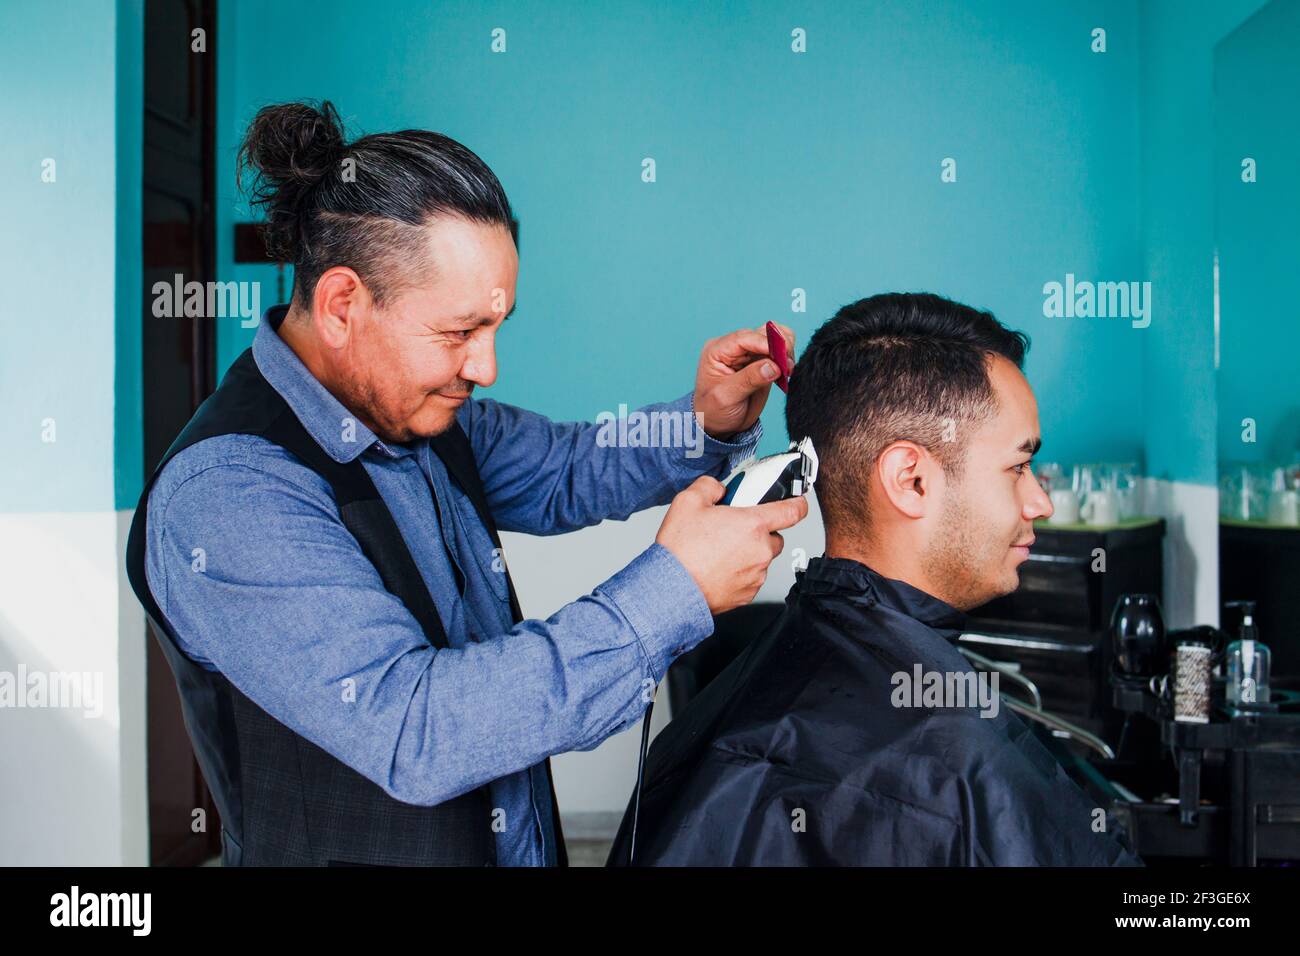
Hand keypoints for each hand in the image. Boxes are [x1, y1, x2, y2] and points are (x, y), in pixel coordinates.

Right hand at [655, 475, 809, 614]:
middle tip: (734, 530)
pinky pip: (751, 578)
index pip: (792, 511)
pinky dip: (740, 573)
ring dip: (748, 553)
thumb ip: (710, 486)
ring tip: (720, 551)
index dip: (797, 504)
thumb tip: (717, 488)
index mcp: (752, 525)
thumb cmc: (680, 550)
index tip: (796, 502)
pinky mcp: (747, 594)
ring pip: (762, 559)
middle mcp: (760, 551)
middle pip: (775, 537)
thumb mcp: (688, 501)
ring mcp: (756, 575)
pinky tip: (718, 568)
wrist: (671, 589)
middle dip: (759, 531)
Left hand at [692, 324, 795, 439]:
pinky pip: (780, 350)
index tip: (782, 354)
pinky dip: (787, 357)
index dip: (765, 343)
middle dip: (779, 346)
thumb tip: (773, 366)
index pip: (744, 337)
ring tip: (787, 370)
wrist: (719, 426)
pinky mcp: (762, 362)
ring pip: (775, 337)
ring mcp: (749, 353)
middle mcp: (734, 347)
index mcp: (718, 350)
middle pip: (763, 333)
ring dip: (786, 349)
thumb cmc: (713, 411)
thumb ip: (749, 379)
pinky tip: (786, 372)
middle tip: (787, 366)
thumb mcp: (726, 397)